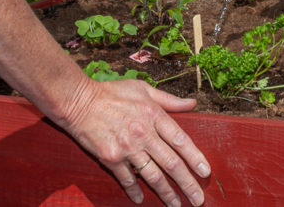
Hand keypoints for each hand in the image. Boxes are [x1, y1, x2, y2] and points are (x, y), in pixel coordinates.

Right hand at [63, 78, 209, 205]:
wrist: (77, 101)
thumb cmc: (111, 92)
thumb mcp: (143, 89)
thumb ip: (169, 100)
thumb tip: (193, 104)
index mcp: (154, 115)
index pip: (181, 140)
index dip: (195, 158)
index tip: (205, 172)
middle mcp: (143, 134)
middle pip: (171, 164)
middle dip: (187, 184)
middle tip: (197, 200)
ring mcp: (127, 148)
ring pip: (152, 176)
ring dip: (166, 193)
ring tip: (176, 205)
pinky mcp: (110, 158)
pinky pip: (127, 179)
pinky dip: (134, 191)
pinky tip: (141, 199)